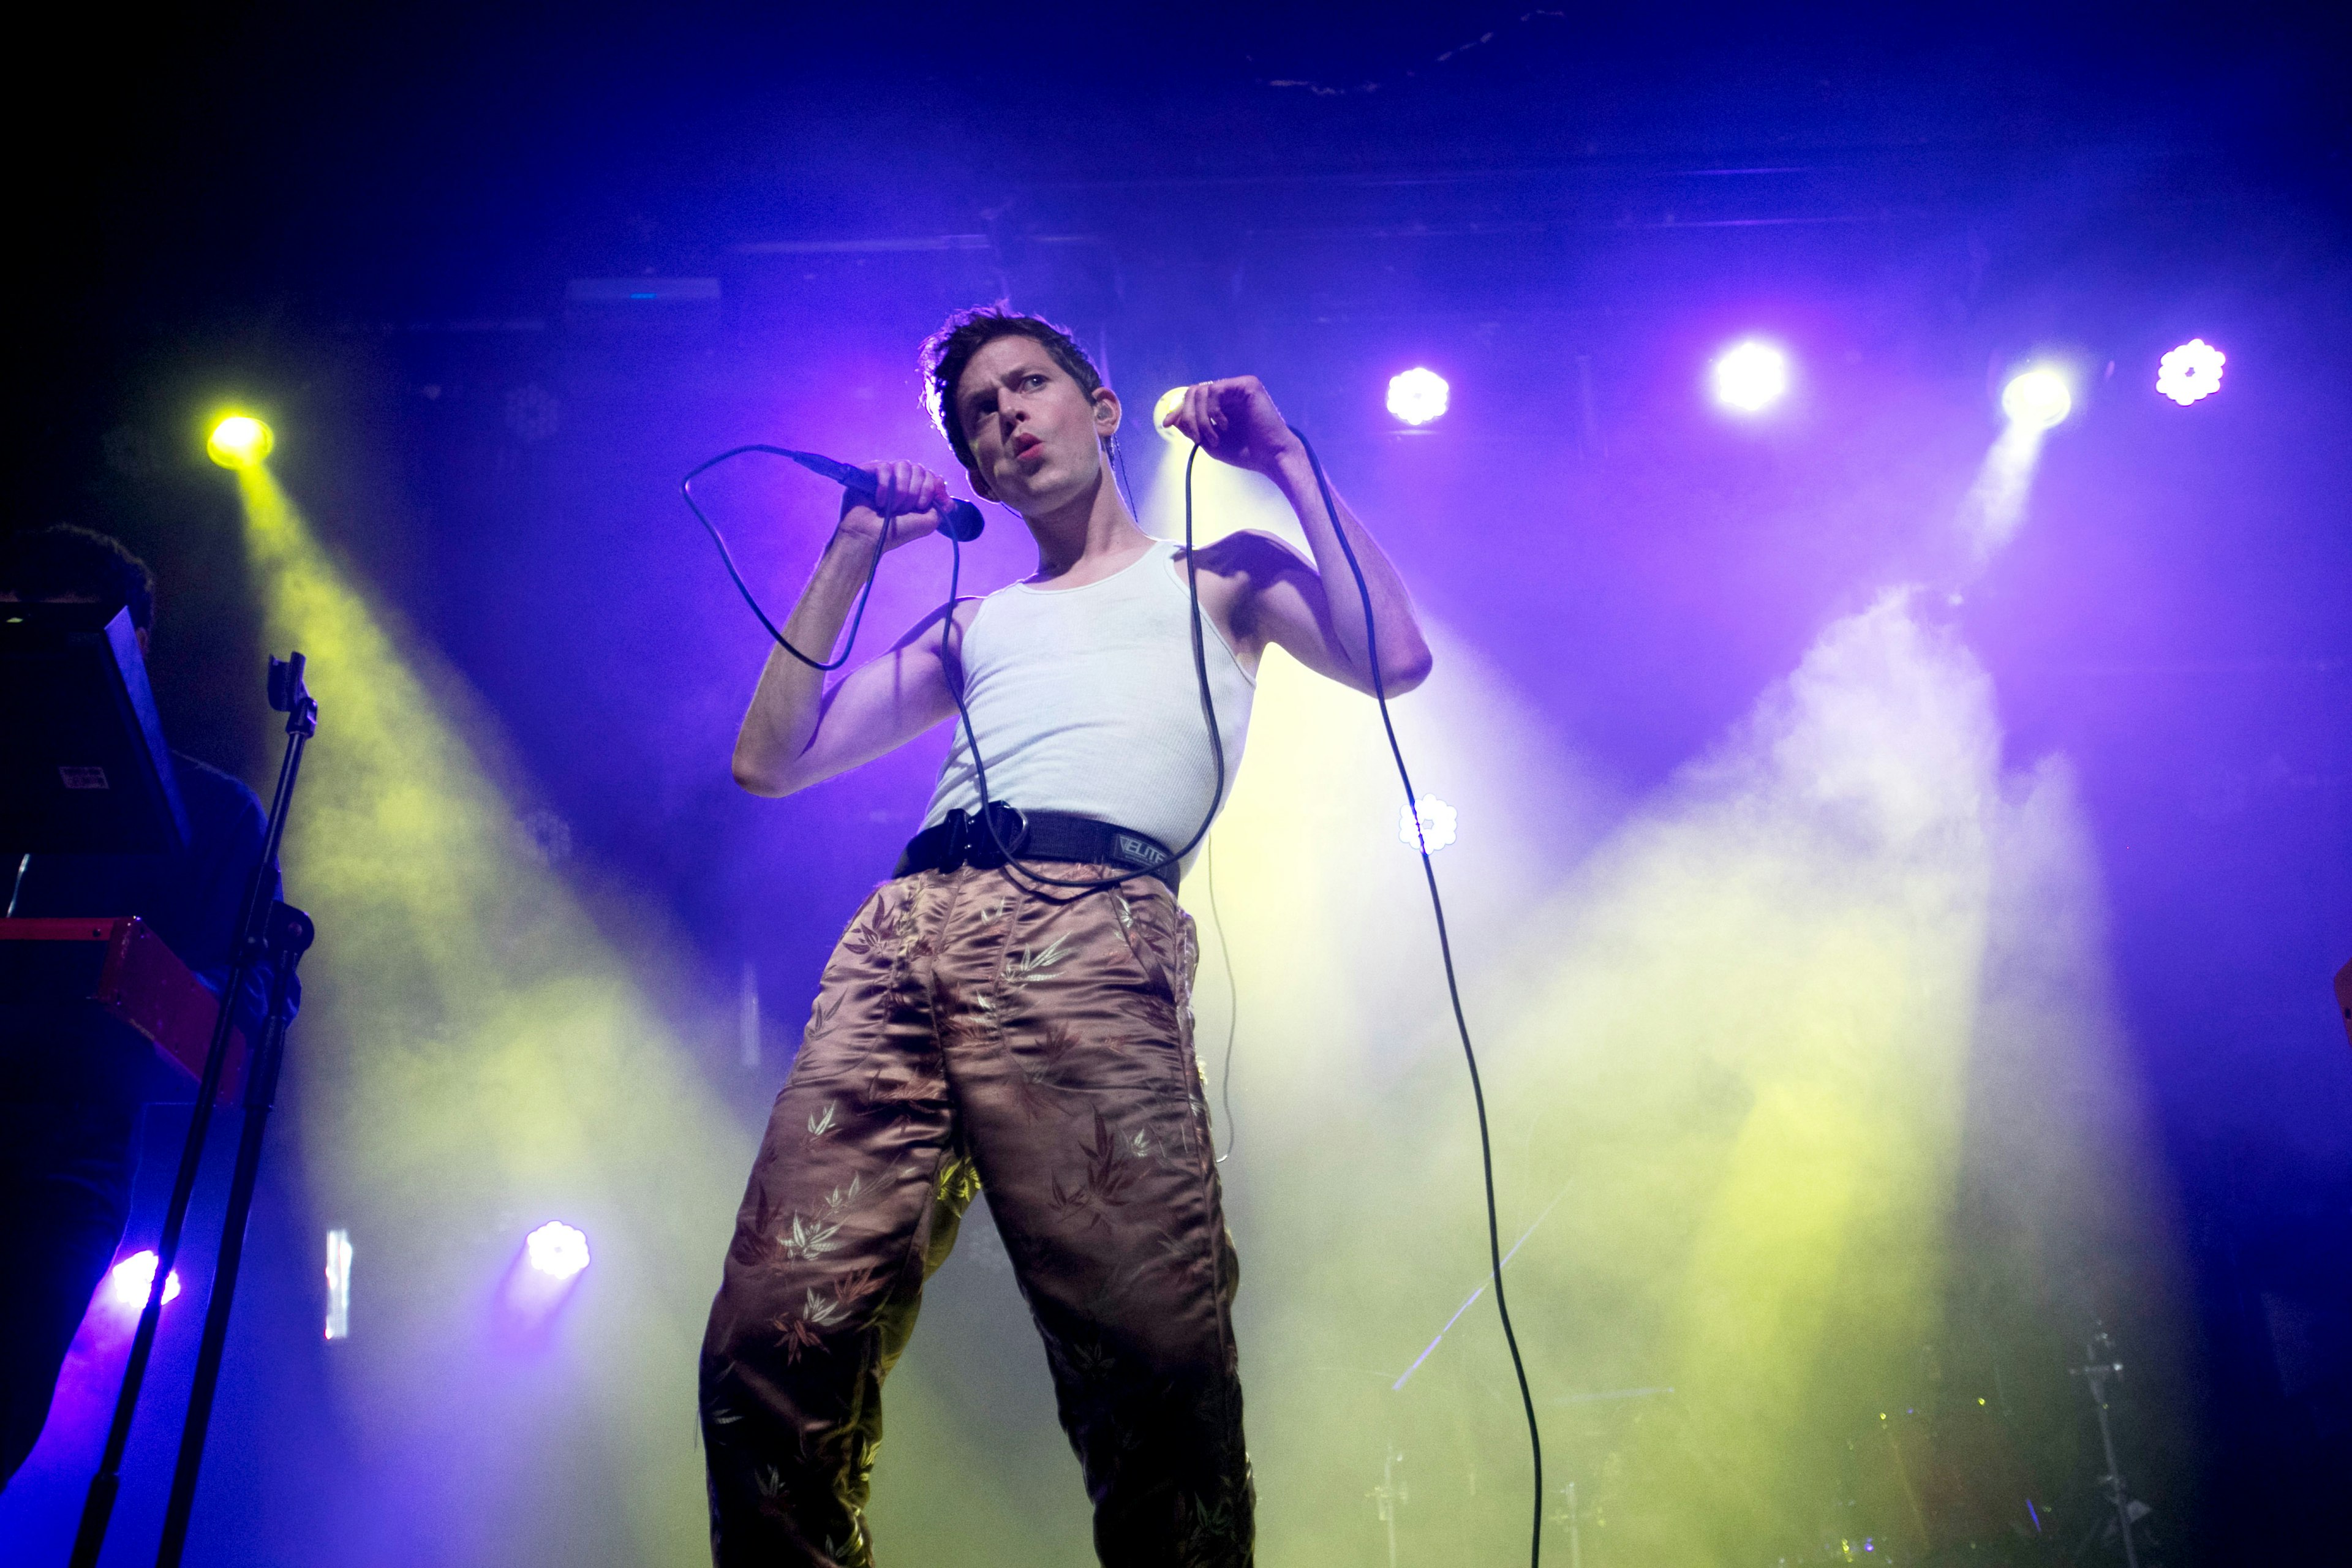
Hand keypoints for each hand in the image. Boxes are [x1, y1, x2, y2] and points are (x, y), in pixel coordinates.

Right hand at [837, 460, 951, 551]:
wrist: (869, 538)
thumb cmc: (895, 533)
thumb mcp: (926, 522)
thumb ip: (941, 507)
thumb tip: (949, 496)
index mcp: (914, 491)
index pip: (930, 475)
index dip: (933, 486)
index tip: (929, 502)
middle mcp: (900, 481)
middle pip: (920, 469)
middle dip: (917, 491)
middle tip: (907, 510)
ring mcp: (884, 475)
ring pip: (903, 465)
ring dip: (902, 489)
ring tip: (893, 507)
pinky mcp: (868, 472)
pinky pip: (884, 467)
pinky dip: (885, 486)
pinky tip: (880, 501)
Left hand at [1161, 376, 1303, 477]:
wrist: (1270, 456)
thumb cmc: (1244, 452)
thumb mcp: (1209, 442)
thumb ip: (1191, 428)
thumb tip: (1171, 417)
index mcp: (1220, 405)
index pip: (1192, 399)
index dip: (1178, 410)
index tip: (1166, 424)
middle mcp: (1228, 393)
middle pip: (1193, 392)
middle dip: (1188, 415)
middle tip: (1197, 437)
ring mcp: (1237, 387)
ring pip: (1202, 391)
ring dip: (1201, 417)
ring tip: (1212, 437)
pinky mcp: (1247, 385)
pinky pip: (1217, 389)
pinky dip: (1214, 410)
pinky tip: (1224, 425)